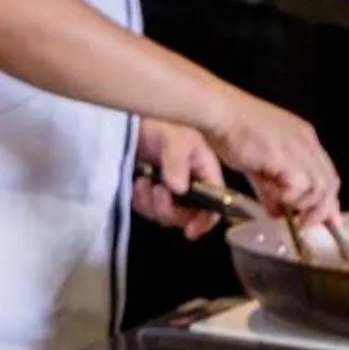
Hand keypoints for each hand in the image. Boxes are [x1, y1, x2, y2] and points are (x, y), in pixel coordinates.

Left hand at [133, 118, 227, 235]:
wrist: (134, 118)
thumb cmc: (163, 123)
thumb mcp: (175, 139)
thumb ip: (177, 163)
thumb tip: (178, 190)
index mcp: (206, 174)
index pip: (214, 207)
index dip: (205, 222)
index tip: (190, 231)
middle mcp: (190, 185)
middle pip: (186, 215)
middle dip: (169, 210)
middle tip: (156, 191)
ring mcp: (169, 189)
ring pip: (165, 214)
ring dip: (152, 205)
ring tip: (143, 183)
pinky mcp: (149, 189)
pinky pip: (147, 208)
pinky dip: (140, 201)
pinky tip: (136, 184)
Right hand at [206, 93, 343, 227]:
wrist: (218, 112)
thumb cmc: (228, 128)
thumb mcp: (254, 161)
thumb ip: (268, 186)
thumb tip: (275, 210)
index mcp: (303, 137)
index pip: (326, 173)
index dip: (327, 198)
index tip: (328, 218)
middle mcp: (307, 143)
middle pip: (330, 183)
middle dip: (321, 208)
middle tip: (305, 224)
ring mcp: (300, 149)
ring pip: (320, 188)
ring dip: (304, 206)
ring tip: (284, 213)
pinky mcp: (288, 159)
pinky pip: (301, 188)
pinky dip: (289, 198)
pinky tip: (273, 199)